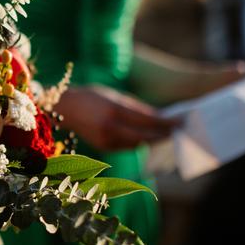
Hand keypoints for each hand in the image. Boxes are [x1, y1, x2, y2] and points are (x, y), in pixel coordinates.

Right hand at [56, 85, 179, 151]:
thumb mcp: (115, 97)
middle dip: (162, 135)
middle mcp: (110, 128)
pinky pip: (127, 147)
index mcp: (114, 111)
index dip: (165, 122)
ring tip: (165, 135)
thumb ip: (137, 107)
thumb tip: (159, 116)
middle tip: (176, 132)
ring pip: (137, 144)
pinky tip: (146, 138)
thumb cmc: (91, 97)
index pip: (147, 120)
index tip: (180, 122)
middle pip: (145, 136)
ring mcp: (106, 140)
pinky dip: (138, 142)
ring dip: (152, 140)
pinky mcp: (104, 147)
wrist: (64, 109)